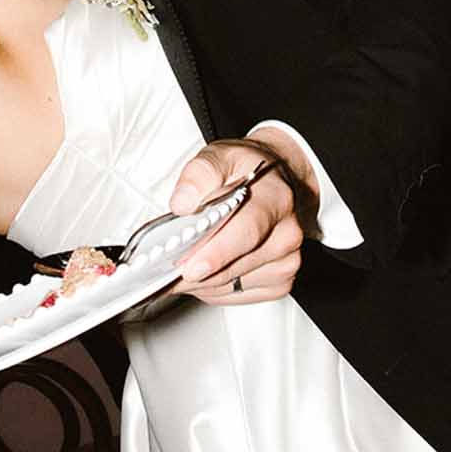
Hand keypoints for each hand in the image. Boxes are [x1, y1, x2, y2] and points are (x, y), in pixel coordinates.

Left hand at [168, 137, 309, 303]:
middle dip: (193, 269)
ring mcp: (286, 261)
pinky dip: (213, 288)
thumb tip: (183, 202)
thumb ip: (199, 174)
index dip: (216, 252)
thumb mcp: (219, 156)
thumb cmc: (243, 170)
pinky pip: (236, 296)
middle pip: (234, 266)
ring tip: (182, 259)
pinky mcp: (280, 282)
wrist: (271, 180)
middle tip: (163, 263)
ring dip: (200, 281)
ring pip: (230, 286)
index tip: (190, 267)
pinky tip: (205, 269)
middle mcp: (286, 234)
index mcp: (276, 199)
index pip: (247, 232)